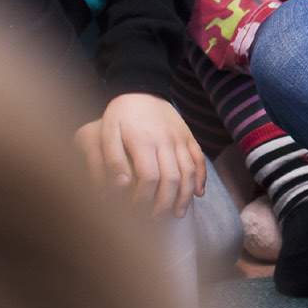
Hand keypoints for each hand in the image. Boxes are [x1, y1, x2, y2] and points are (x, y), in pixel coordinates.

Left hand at [74, 93, 206, 219]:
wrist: (141, 88)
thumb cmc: (120, 114)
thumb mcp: (107, 133)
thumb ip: (112, 159)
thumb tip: (123, 186)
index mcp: (143, 141)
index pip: (149, 177)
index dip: (143, 198)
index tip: (135, 210)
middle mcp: (166, 141)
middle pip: (172, 178)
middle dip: (165, 203)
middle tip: (156, 220)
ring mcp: (180, 138)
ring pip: (189, 171)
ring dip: (185, 195)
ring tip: (177, 214)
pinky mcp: (188, 136)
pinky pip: (199, 159)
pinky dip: (201, 177)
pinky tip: (197, 193)